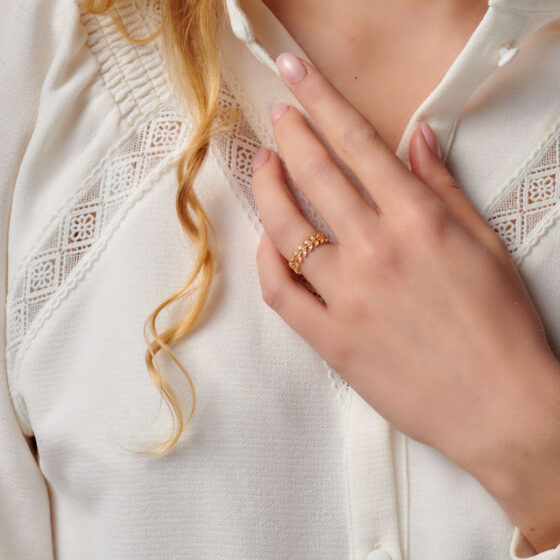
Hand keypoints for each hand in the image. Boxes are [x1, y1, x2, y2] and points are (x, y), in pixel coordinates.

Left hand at [251, 52, 559, 551]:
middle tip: (278, 116)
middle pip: (316, 175)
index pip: (357, 144)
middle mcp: (377, 252)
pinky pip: (282, 292)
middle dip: (290, 134)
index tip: (296, 78)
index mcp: (418, 222)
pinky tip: (267, 241)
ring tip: (264, 166)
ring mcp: (349, 297)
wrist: (503, 408)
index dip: (322, 102)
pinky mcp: (332, 340)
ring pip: (288, 229)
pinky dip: (267, 261)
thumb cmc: (502, 328)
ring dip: (268, 189)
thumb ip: (444, 187)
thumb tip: (417, 138)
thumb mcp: (485, 245)